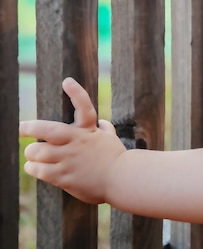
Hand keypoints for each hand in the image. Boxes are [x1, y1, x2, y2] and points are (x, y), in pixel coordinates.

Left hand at [19, 78, 125, 204]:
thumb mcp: (111, 140)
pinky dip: (33, 168)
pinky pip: (39, 170)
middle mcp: (76, 142)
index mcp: (88, 131)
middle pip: (47, 130)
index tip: (67, 81)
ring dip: (32, 154)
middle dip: (29, 129)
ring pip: (37, 152)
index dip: (77, 93)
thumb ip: (105, 129)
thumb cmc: (117, 159)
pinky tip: (34, 167)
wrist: (122, 180)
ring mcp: (69, 159)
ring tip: (32, 156)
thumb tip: (101, 122)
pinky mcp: (64, 177)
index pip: (84, 107)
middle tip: (21, 130)